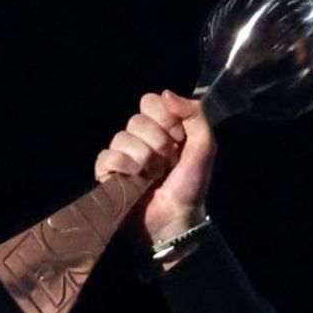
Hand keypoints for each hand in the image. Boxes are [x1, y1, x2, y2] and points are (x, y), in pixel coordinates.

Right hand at [94, 90, 216, 243]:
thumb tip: (166, 93)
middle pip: (137, 119)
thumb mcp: (205, 146)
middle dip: (158, 142)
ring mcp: (122, 155)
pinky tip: (136, 179)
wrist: (176, 219)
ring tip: (154, 175)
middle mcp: (140, 138)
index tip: (179, 138)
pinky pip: (107, 156)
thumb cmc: (191, 185)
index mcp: (162, 129)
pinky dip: (124, 166)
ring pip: (122, 137)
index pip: (151, 101)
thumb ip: (195, 115)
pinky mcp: (107, 173)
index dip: (165, 117)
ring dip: (144, 158)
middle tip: (168, 162)